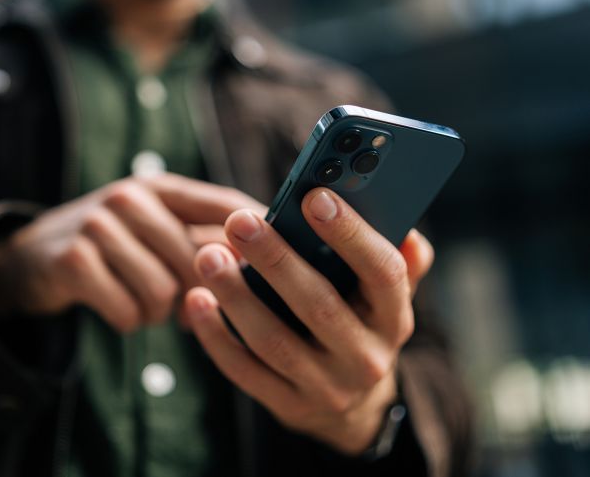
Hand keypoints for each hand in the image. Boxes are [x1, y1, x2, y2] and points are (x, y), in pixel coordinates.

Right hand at [0, 173, 262, 331]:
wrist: (30, 259)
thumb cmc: (110, 248)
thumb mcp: (153, 230)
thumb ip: (201, 240)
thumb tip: (265, 265)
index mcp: (161, 187)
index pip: (226, 205)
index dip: (259, 234)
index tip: (285, 262)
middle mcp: (131, 196)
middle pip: (198, 260)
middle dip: (196, 294)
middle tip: (183, 306)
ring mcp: (99, 224)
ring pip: (164, 291)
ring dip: (158, 312)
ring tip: (144, 303)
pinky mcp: (73, 259)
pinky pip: (128, 310)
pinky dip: (128, 320)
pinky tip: (118, 307)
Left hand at [183, 188, 433, 453]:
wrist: (352, 406)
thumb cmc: (360, 325)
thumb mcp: (385, 297)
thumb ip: (399, 261)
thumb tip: (405, 227)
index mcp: (394, 318)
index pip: (382, 272)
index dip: (350, 234)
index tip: (313, 197)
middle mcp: (366, 358)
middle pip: (319, 305)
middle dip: (276, 260)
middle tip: (240, 222)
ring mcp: (326, 388)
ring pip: (274, 340)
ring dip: (236, 295)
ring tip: (208, 256)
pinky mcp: (288, 406)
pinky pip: (245, 370)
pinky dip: (217, 335)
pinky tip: (196, 299)